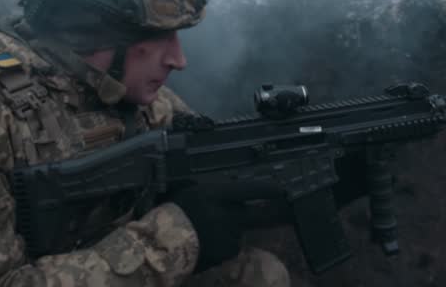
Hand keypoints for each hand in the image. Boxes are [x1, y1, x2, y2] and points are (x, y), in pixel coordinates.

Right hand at [168, 182, 283, 271]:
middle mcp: (226, 216)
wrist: (161, 244)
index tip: (281, 189)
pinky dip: (223, 245)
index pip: (249, 190)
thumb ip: (217, 193)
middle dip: (273, 213)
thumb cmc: (174, 212)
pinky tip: (207, 242)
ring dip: (232, 231)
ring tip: (209, 230)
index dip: (267, 190)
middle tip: (285, 211)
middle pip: (258, 215)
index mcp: (215, 196)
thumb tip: (238, 193)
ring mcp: (227, 237)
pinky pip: (230, 247)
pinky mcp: (225, 254)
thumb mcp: (194, 192)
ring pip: (240, 231)